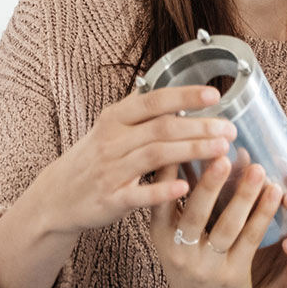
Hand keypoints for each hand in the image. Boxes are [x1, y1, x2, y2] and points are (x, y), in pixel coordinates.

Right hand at [31, 85, 236, 235]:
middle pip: (162, 128)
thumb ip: (139, 109)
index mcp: (115, 118)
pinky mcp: (110, 199)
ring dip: (191, 151)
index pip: (153, 101)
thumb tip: (174, 88)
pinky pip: (139, 194)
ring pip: (156, 156)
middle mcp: (112, 141)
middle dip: (199, 127)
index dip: (184, 96)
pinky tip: (186, 186)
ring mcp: (110, 170)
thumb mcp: (110, 127)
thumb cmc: (93, 158)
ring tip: (222, 150)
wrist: (57, 196)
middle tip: (230, 128)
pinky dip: (162, 190)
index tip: (214, 94)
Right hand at [149, 152, 283, 287]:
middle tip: (222, 153)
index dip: (171, 171)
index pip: (161, 198)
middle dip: (209, 182)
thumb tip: (197, 146)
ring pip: (226, 226)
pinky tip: (276, 193)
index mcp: (160, 235)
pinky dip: (263, 214)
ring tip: (257, 168)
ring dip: (243, 195)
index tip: (186, 140)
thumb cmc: (194, 262)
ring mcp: (205, 266)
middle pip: (194, 212)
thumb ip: (181, 200)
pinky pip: (250, 239)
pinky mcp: (232, 276)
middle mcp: (178, 252)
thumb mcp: (174, 236)